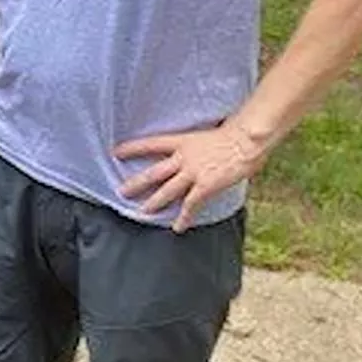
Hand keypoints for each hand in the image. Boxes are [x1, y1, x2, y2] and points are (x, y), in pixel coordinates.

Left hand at [115, 120, 266, 232]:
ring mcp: (193, 172)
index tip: (115, 152)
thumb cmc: (234, 134)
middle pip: (153, 172)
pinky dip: (183, 217)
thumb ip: (198, 148)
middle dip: (136, 183)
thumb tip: (199, 154)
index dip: (133, 148)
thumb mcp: (208, 136)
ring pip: (167, 190)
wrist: (246, 140)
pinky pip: (190, 205)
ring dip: (154, 203)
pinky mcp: (205, 186)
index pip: (151, 144)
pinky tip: (178, 227)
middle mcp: (183, 157)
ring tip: (142, 212)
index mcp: (183, 141)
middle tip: (121, 191)